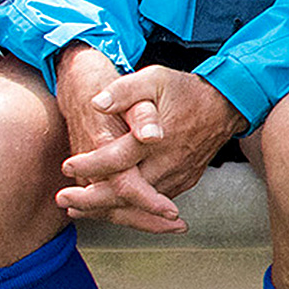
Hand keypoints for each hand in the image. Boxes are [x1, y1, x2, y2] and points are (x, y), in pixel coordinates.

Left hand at [57, 66, 246, 232]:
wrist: (225, 104)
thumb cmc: (184, 90)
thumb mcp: (154, 78)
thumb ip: (124, 90)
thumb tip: (97, 103)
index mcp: (155, 138)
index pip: (117, 159)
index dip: (90, 164)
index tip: (67, 165)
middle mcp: (166, 162)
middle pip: (125, 191)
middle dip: (91, 200)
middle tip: (63, 202)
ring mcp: (177, 175)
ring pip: (138, 204)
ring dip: (106, 210)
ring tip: (77, 210)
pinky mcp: (183, 181)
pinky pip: (153, 203)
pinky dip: (128, 210)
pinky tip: (107, 209)